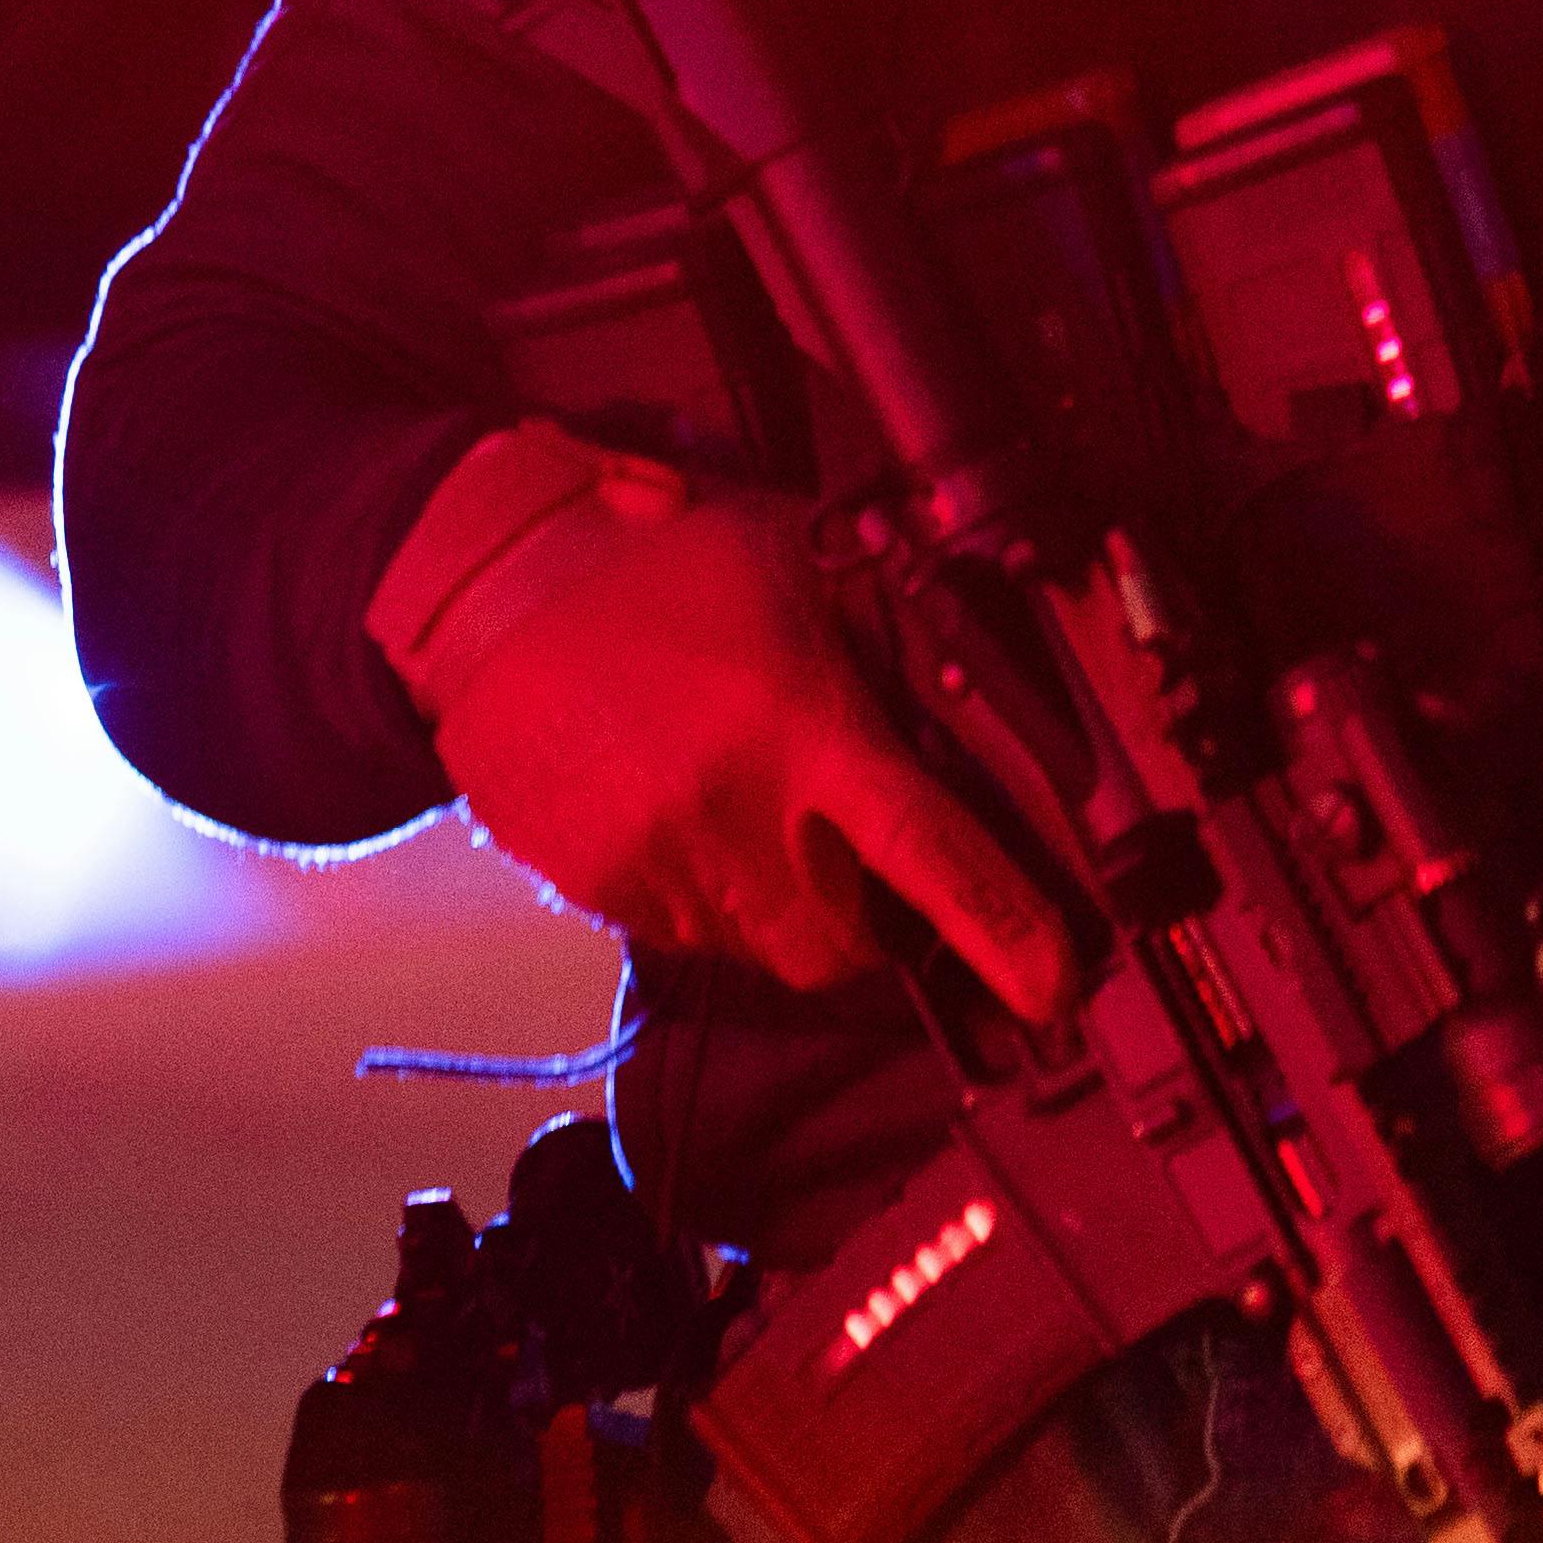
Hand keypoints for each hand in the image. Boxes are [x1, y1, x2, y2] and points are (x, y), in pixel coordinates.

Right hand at [368, 426, 1078, 1014]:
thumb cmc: (660, 558)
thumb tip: (975, 718)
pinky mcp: (597, 885)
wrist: (491, 580)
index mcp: (804, 728)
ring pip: (763, 949)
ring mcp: (659, 861)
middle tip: (848, 853)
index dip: (1006, 932)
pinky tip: (675, 803)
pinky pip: (685, 931)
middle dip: (870, 925)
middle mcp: (735, 814)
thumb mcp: (801, 566)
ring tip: (739, 803)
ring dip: (780, 905)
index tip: (1051, 984)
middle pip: (846, 948)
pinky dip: (703, 893)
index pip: (931, 854)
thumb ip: (887, 646)